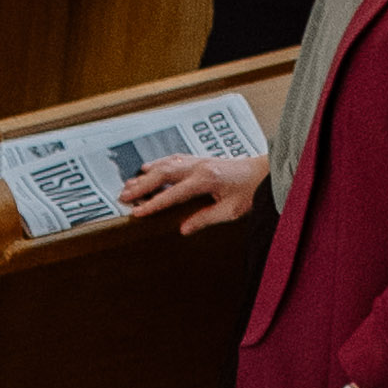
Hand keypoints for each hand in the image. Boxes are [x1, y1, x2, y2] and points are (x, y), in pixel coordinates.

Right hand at [116, 150, 268, 236]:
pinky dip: (158, 164)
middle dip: (140, 186)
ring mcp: (198, 161)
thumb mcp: (230, 211)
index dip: (152, 205)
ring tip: (129, 184)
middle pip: (162, 174)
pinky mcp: (200, 160)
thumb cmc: (251, 190)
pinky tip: (149, 168)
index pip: (172, 194)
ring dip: (146, 175)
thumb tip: (184, 229)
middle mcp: (199, 167)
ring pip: (165, 164)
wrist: (264, 172)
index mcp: (205, 179)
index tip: (137, 213)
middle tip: (123, 196)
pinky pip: (173, 159)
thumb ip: (205, 219)